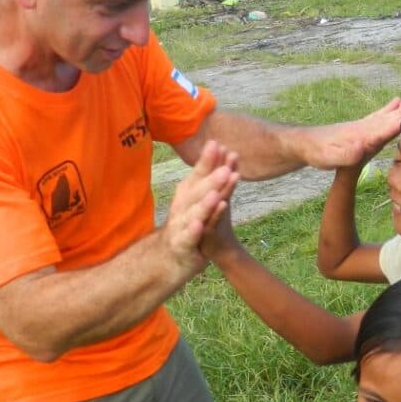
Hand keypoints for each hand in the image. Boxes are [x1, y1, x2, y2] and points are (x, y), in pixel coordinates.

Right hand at [163, 141, 237, 270]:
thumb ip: (214, 178)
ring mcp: (181, 225)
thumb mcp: (203, 199)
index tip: (217, 144)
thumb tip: (228, 151)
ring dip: (204, 204)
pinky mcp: (182, 245)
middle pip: (198, 191)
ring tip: (216, 196)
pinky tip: (200, 224)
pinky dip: (193, 230)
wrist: (172, 256)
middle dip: (211, 180)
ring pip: (193, 213)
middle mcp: (182, 206)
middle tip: (226, 169)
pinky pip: (188, 237)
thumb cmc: (191, 223)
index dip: (207, 161)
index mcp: (188, 194)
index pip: (199, 174)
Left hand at [306, 97, 400, 169]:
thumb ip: (347, 154)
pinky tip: (397, 102)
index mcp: (365, 135)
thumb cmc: (319, 153)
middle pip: (394, 117)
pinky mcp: (361, 127)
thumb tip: (363, 148)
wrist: (305, 144)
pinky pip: (381, 116)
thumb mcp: (331, 158)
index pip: (391, 126)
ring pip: (389, 114)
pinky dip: (392, 109)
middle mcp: (367, 127)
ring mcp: (365, 125)